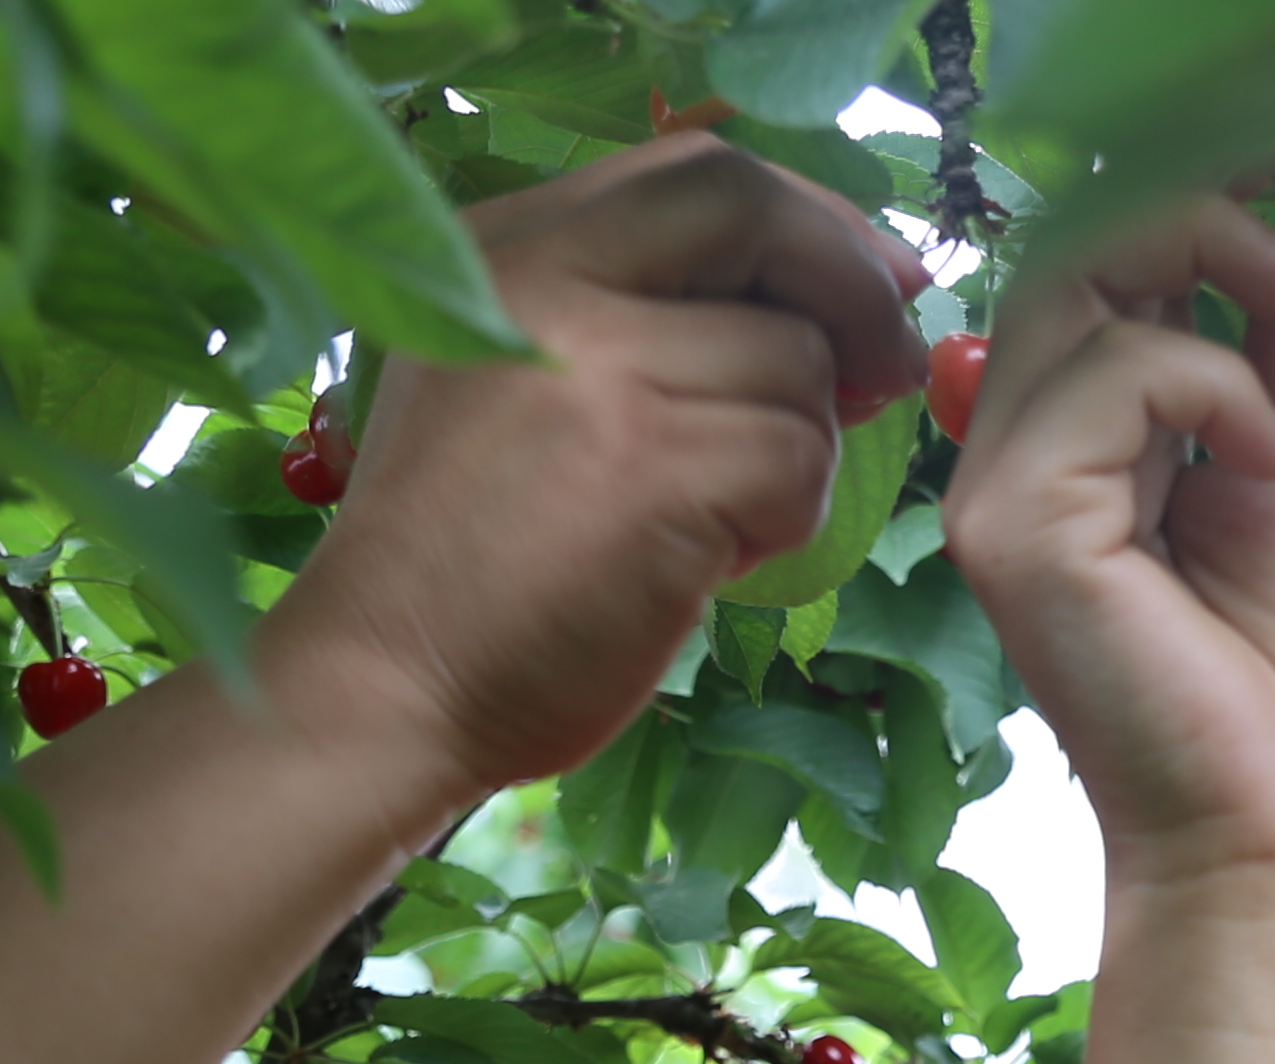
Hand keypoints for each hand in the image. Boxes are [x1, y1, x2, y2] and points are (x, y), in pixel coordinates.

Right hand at [268, 140, 931, 805]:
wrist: (391, 680)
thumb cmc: (476, 556)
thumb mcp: (531, 384)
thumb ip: (650, 318)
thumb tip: (852, 291)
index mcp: (513, 245)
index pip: (700, 173)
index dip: (813, 220)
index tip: (874, 284)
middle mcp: (546, 277)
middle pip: (753, 213)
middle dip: (849, 285)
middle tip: (884, 370)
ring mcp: (597, 366)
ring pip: (795, 362)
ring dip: (798, 449)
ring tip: (718, 517)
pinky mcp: (650, 466)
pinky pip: (796, 459)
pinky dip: (786, 519)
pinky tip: (712, 558)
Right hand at [942, 193, 1274, 894]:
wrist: (1273, 833)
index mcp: (1088, 429)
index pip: (1111, 250)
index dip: (1212, 185)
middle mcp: (1022, 443)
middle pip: (1077, 232)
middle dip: (1212, 200)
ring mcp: (1001, 483)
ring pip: (1081, 274)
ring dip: (1225, 273)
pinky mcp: (1012, 524)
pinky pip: (1111, 370)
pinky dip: (1216, 386)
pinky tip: (1271, 467)